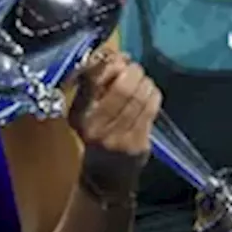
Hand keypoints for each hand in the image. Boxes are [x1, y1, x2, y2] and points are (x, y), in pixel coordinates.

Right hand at [70, 49, 162, 196]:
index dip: (109, 63)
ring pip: (139, 97)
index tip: (117, 59)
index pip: (92, 79)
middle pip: (122, 87)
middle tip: (134, 68)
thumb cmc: (95, 136)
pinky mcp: (137, 144)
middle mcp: (95, 126)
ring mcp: (117, 137)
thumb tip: (116, 55)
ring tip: (143, 80)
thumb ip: (94, 84)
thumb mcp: (84, 112)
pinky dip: (153, 95)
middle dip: (133, 71)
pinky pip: (150, 110)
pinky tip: (150, 93)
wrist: (104, 177)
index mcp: (78, 114)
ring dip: (145, 82)